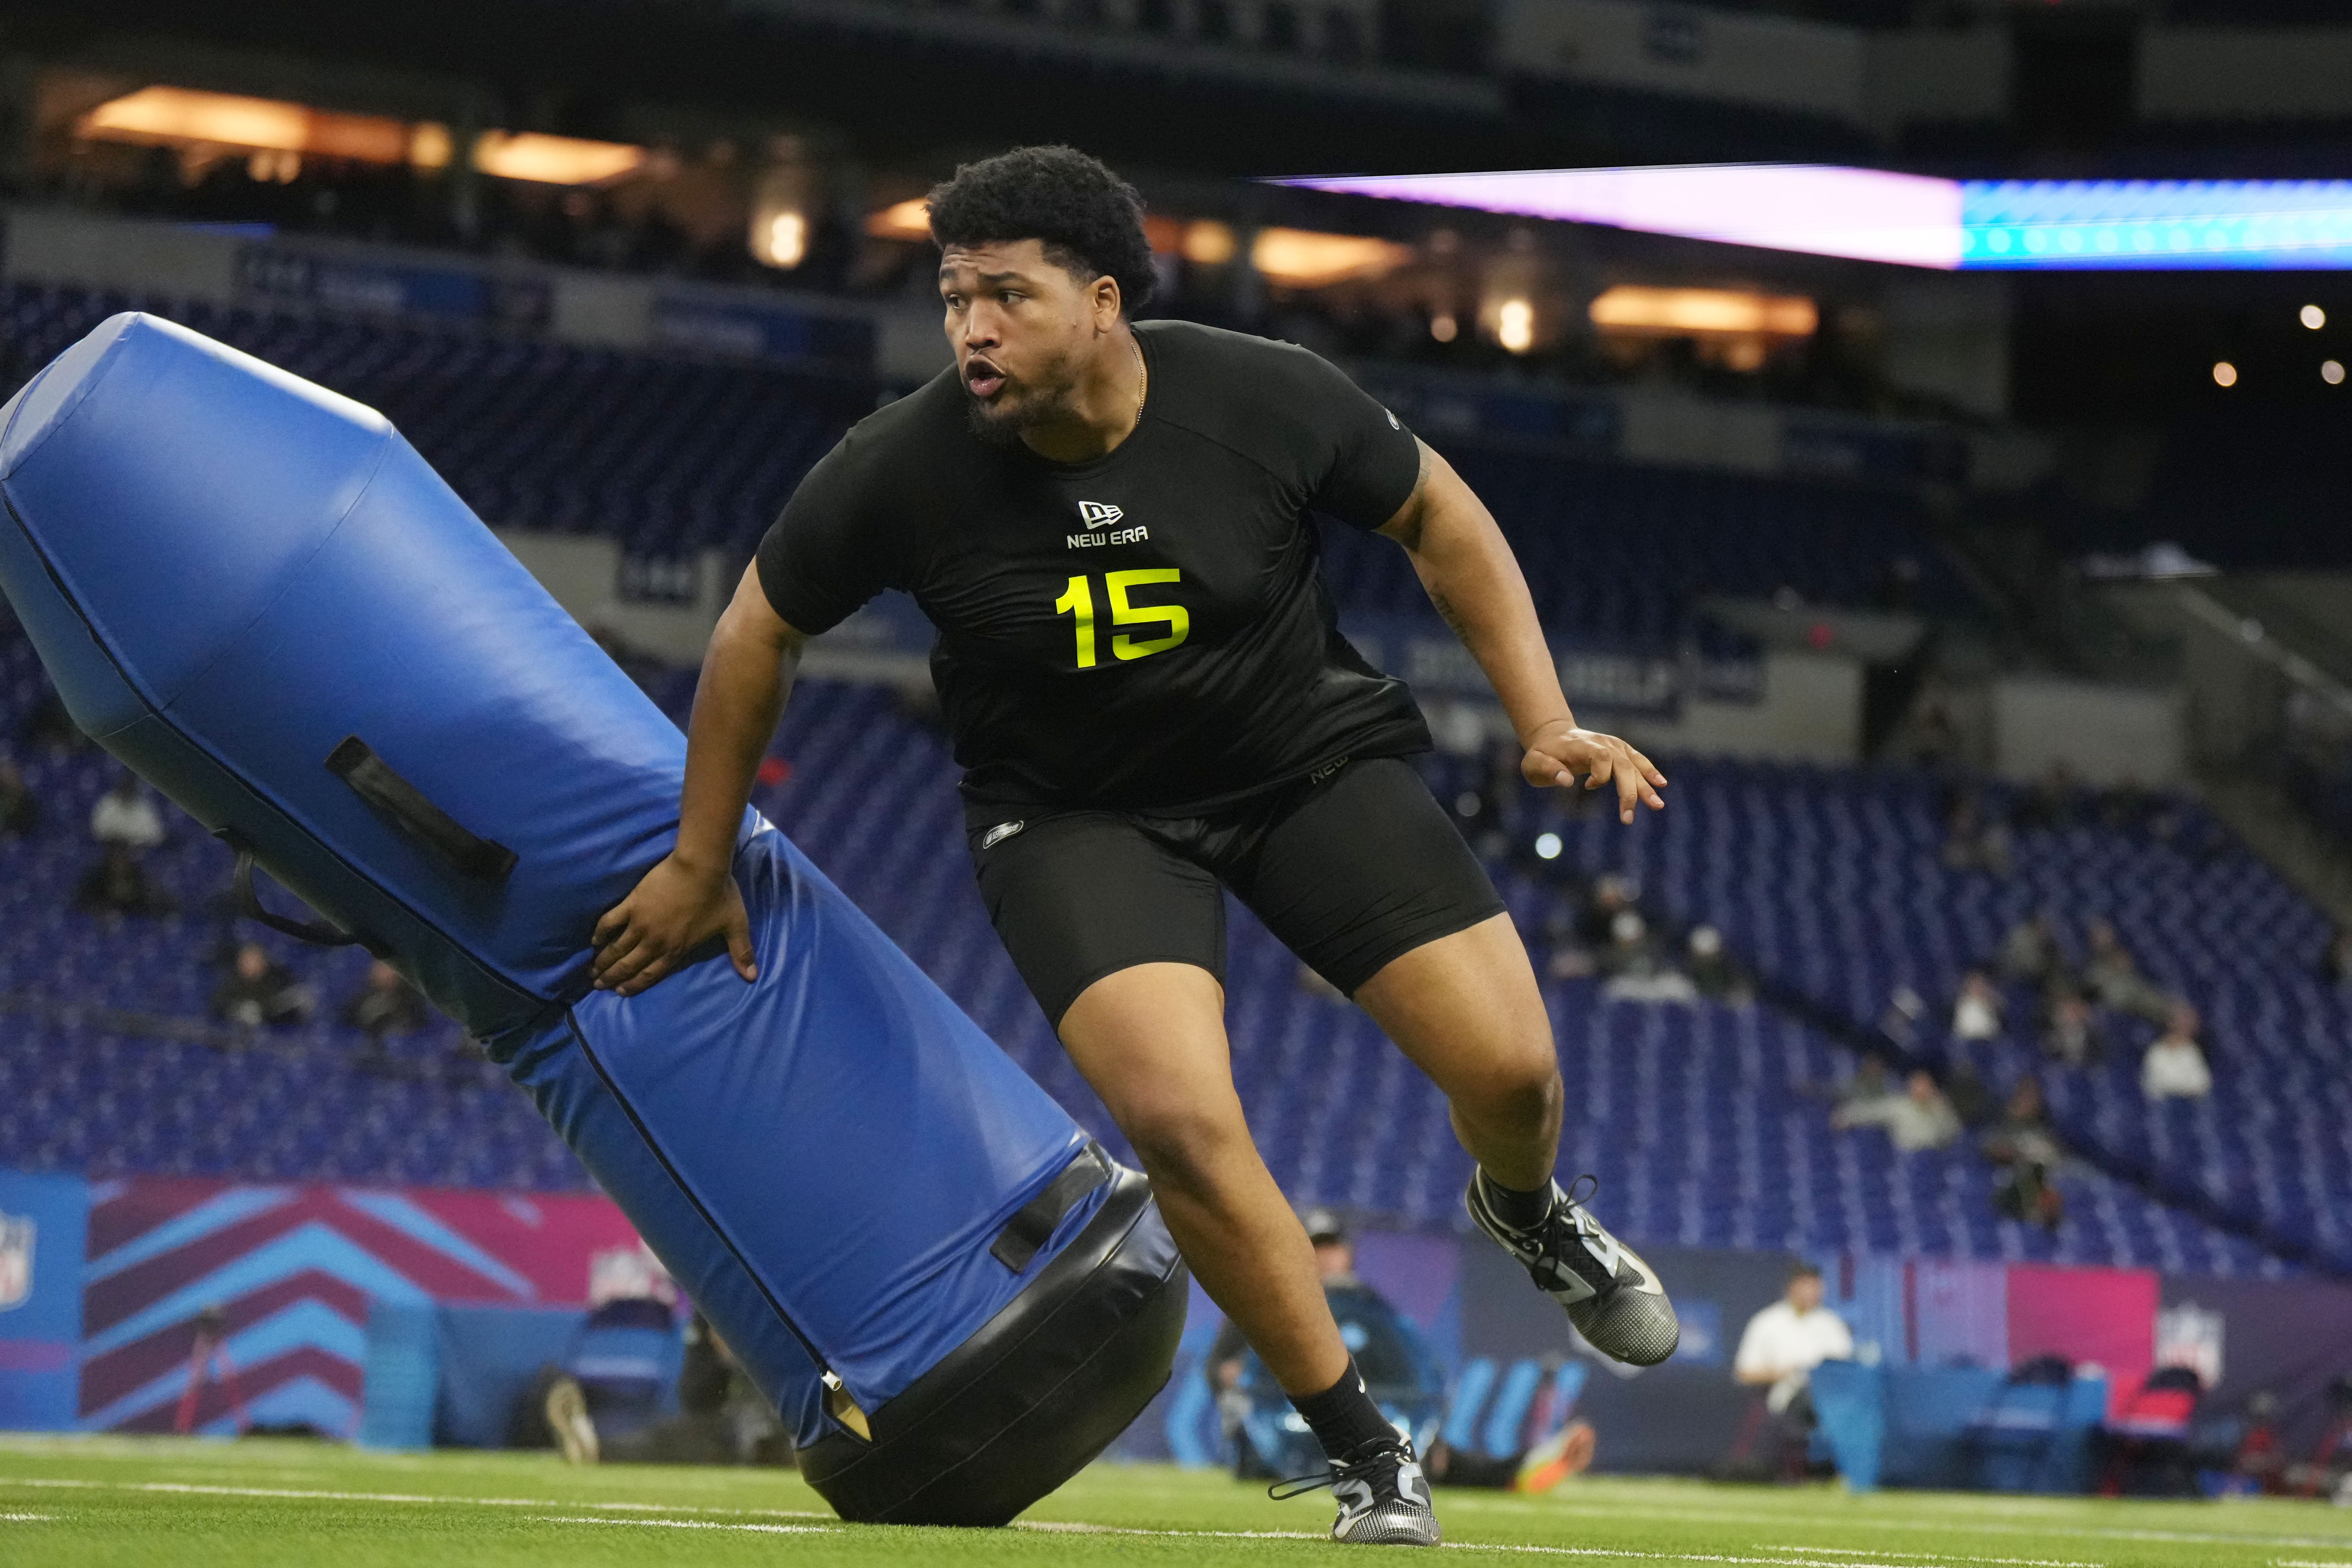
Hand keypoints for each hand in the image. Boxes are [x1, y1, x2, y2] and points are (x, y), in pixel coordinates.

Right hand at [591, 852, 756, 996]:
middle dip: (613, 977)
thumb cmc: (720, 895)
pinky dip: (600, 932)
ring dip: (603, 960)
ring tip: (592, 970)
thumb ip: (741, 952)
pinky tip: (593, 939)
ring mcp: (641, 923)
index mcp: (677, 949)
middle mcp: (656, 941)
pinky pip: (610, 922)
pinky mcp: (632, 903)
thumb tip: (754, 977)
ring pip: (617, 948)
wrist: (702, 866)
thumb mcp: (735, 925)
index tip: (621, 992)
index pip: (651, 974)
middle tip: (598, 985)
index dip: (634, 985)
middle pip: (629, 965)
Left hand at [1520, 720, 1667, 824]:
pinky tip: (1661, 784)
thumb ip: (1548, 770)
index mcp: (1583, 745)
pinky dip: (1649, 772)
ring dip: (1645, 786)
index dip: (1600, 774)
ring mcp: (1614, 745)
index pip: (1602, 756)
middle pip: (1623, 764)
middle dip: (1628, 792)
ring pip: (1634, 765)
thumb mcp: (1533, 763)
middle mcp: (1603, 743)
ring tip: (1657, 805)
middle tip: (1628, 818)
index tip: (1587, 786)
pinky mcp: (1620, 750)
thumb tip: (1567, 781)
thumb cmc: (1541, 754)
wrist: (1552, 736)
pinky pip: (1638, 760)